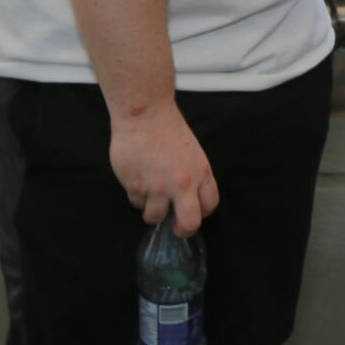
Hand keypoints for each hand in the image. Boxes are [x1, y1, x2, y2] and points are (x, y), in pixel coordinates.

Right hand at [108, 103, 218, 234]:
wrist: (144, 114)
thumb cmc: (168, 129)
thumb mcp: (193, 153)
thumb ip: (194, 178)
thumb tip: (188, 200)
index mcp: (201, 174)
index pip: (209, 206)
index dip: (201, 212)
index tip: (192, 212)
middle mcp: (182, 185)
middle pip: (189, 224)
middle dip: (182, 230)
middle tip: (175, 227)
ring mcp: (157, 188)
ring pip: (155, 217)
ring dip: (152, 211)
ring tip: (150, 195)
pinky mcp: (135, 186)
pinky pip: (136, 202)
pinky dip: (137, 196)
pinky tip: (138, 178)